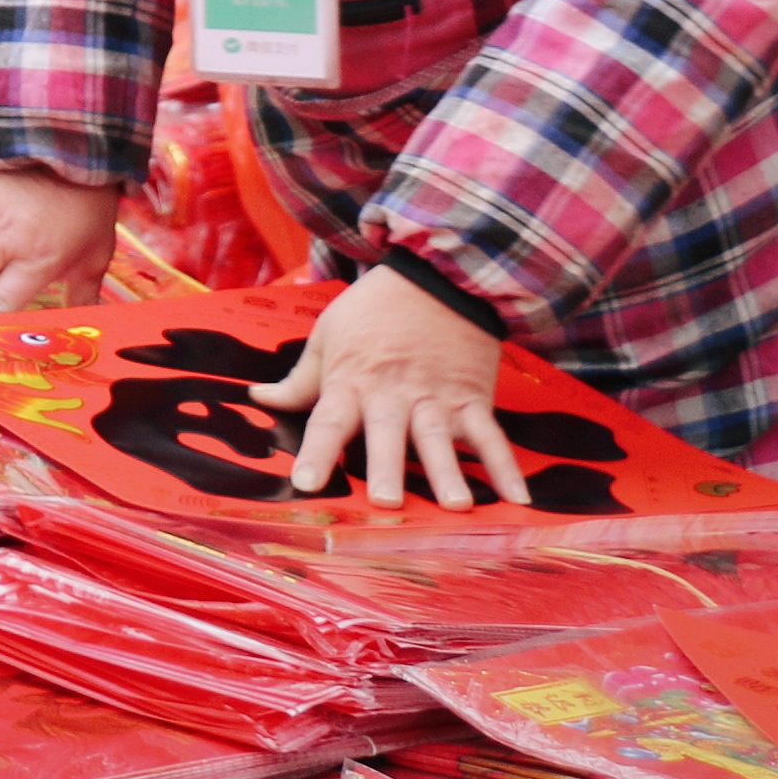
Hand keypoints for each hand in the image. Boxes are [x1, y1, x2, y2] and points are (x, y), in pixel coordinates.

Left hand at [251, 266, 528, 504]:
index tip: (307, 485)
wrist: (437, 272)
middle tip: (387, 503)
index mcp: (352, 381)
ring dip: (448, 472)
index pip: (329, 421)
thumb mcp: (329, 333)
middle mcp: (393, 395)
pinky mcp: (472, 397)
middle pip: (387, 436)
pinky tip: (516, 496)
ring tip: (456, 506)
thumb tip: (261, 399)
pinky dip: (505, 465)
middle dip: (387, 468)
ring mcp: (436, 397)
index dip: (317, 453)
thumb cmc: (375, 309)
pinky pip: (491, 435)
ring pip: (439, 439)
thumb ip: (300, 378)